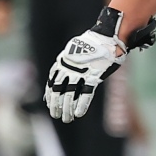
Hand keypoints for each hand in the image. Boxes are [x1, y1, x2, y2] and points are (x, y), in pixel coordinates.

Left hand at [44, 6, 126, 122]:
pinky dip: (81, 104)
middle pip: (58, 89)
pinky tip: (78, 114)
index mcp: (63, 61)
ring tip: (66, 119)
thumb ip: (67, 62)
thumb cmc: (93, 44)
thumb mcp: (74, 50)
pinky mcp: (94, 76)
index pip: (52, 80)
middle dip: (56, 104)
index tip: (48, 103)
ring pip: (70, 94)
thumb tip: (58, 74)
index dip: (49, 93)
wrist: (107, 36)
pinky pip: (86, 93)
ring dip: (67, 108)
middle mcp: (69, 67)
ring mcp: (81, 72)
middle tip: (55, 115)